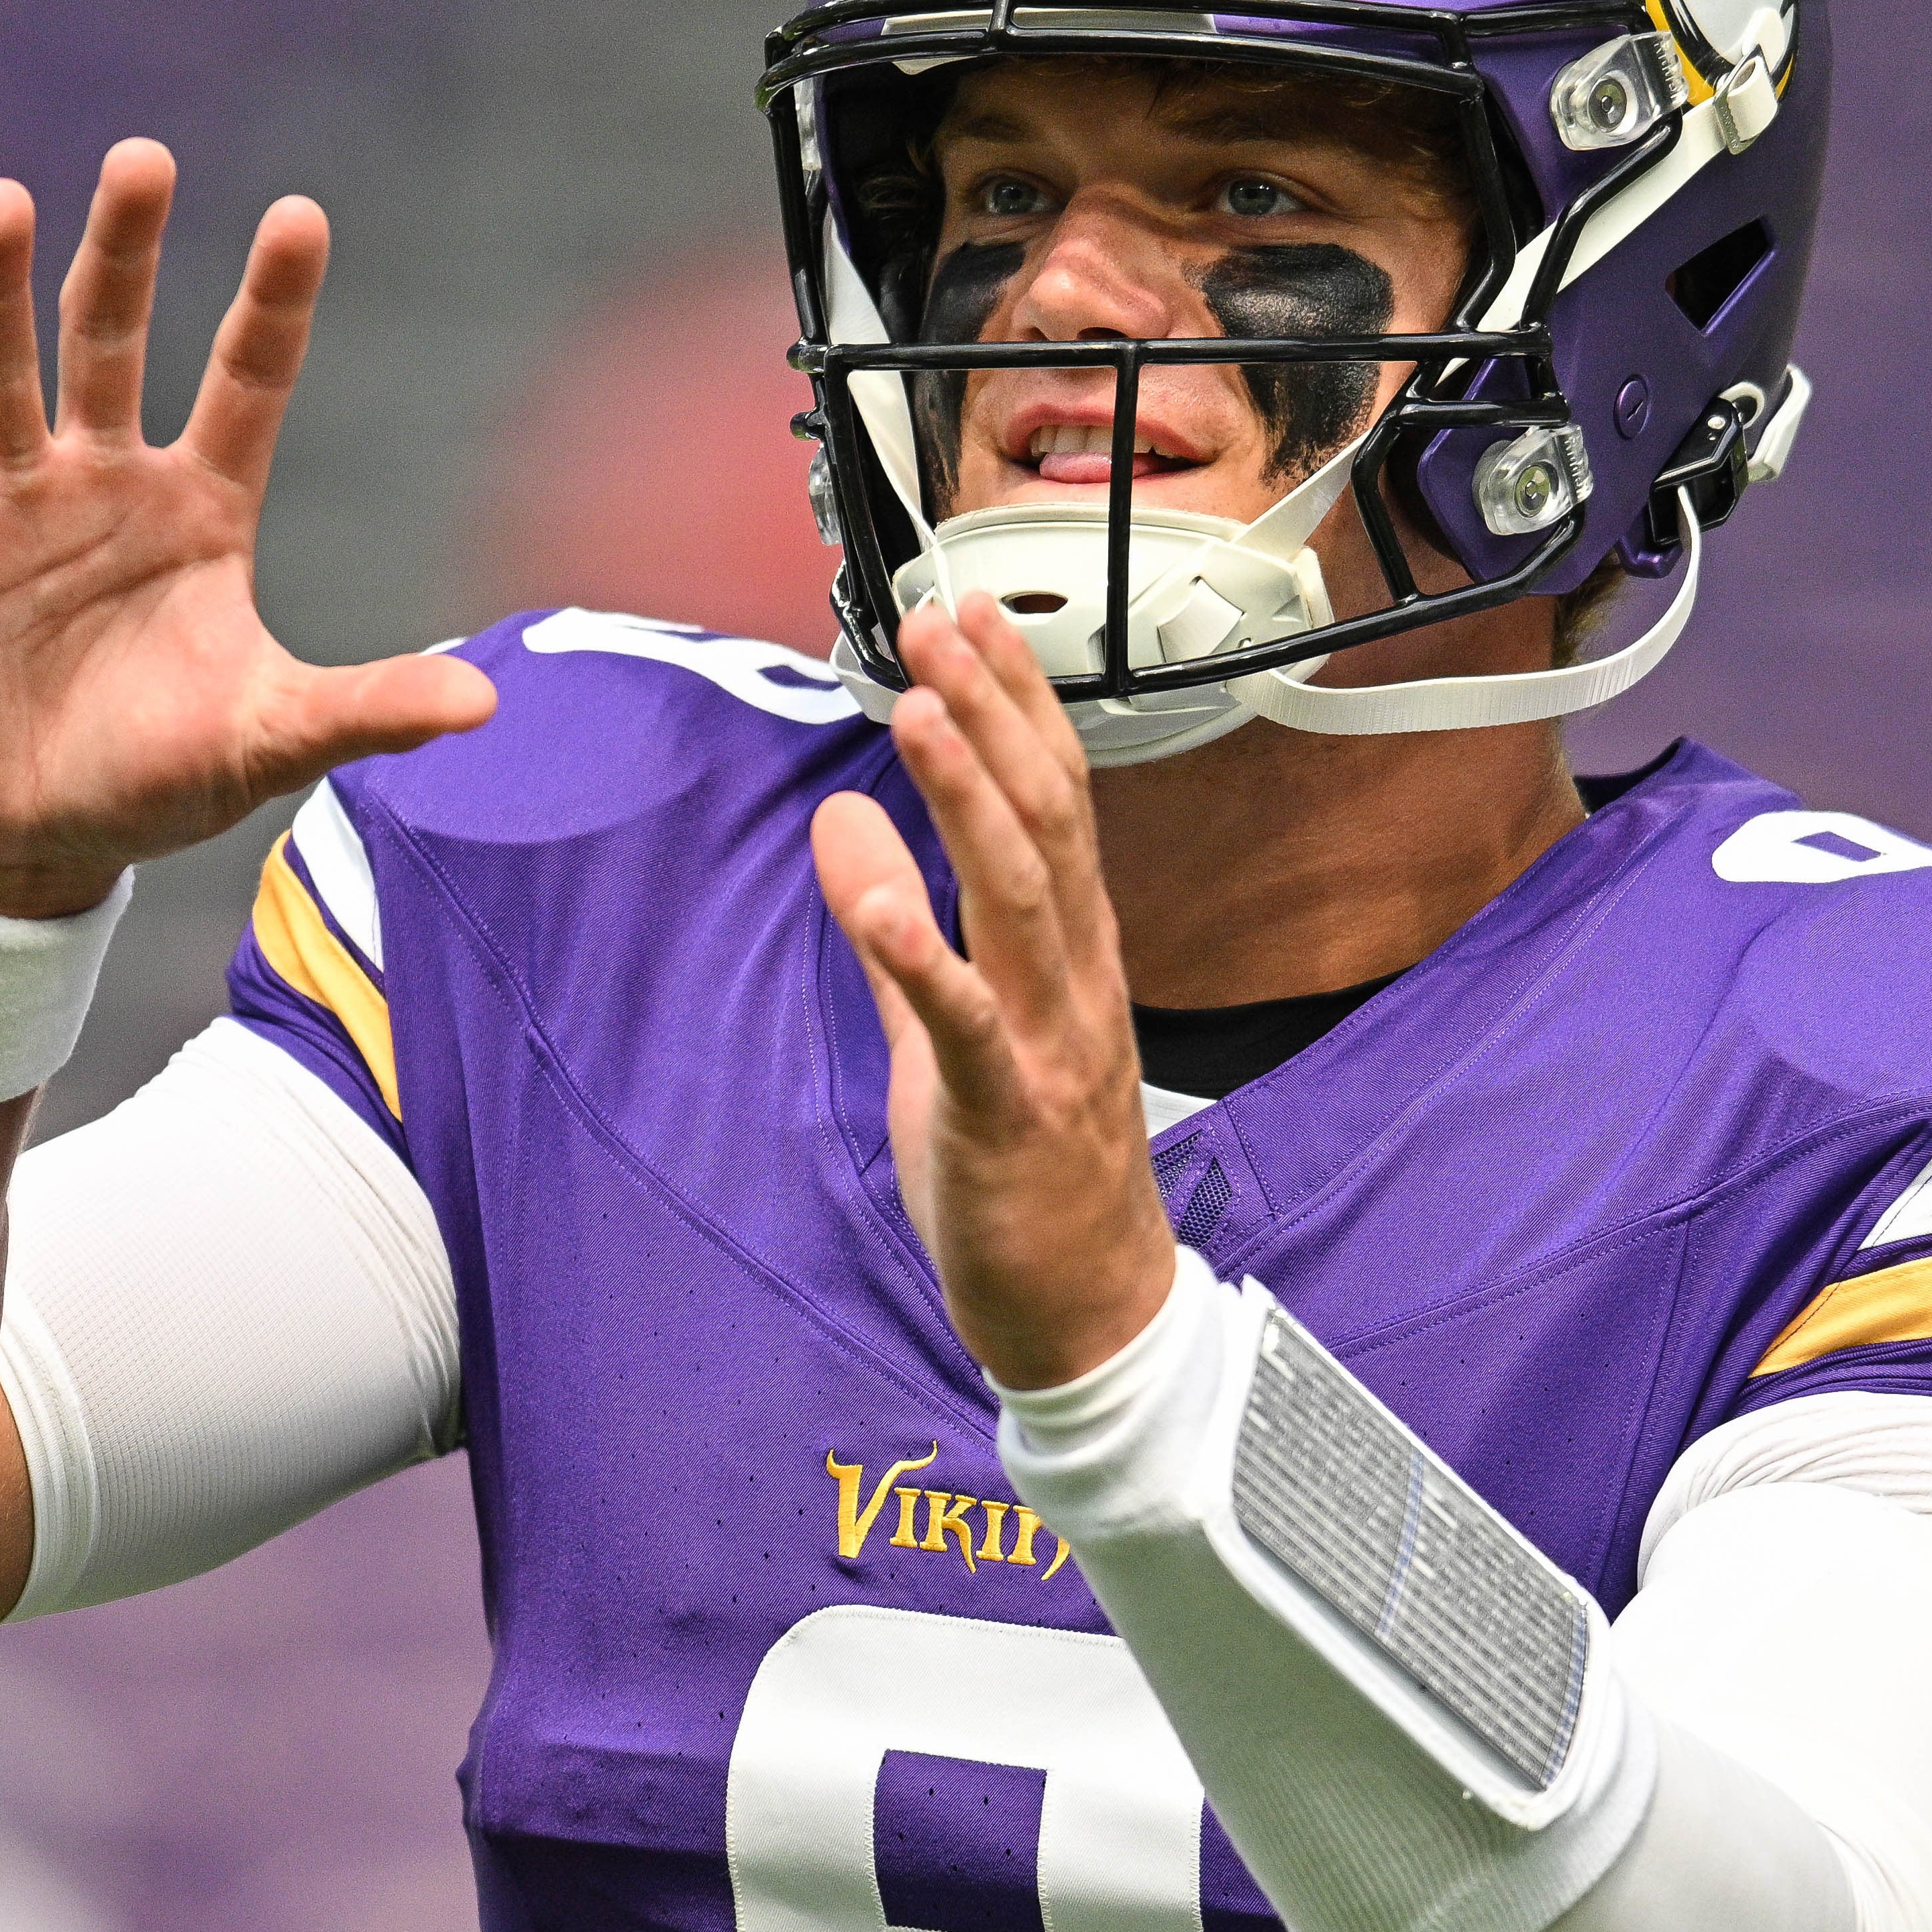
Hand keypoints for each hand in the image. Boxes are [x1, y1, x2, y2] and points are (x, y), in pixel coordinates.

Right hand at [0, 139, 497, 915]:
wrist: (31, 839)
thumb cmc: (155, 777)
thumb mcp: (271, 741)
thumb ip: (368, 709)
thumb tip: (489, 704)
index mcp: (201, 508)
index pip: (246, 379)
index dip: (272, 303)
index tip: (301, 214)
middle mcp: (108, 483)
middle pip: (116, 340)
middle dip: (126, 251)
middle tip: (143, 157)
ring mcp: (13, 507)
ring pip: (4, 373)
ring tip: (2, 199)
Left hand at [810, 596, 1176, 1389]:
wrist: (1090, 1315)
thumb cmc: (1027, 1176)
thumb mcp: (943, 1037)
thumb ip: (896, 933)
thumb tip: (841, 826)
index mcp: (1068, 953)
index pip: (1051, 800)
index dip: (1014, 703)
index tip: (969, 616)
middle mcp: (1076, 978)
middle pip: (1046, 821)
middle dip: (994, 714)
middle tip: (941, 622)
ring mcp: (1054, 1043)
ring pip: (1022, 896)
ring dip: (970, 797)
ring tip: (921, 708)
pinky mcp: (1012, 1115)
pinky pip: (972, 1025)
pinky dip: (927, 956)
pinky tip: (882, 897)